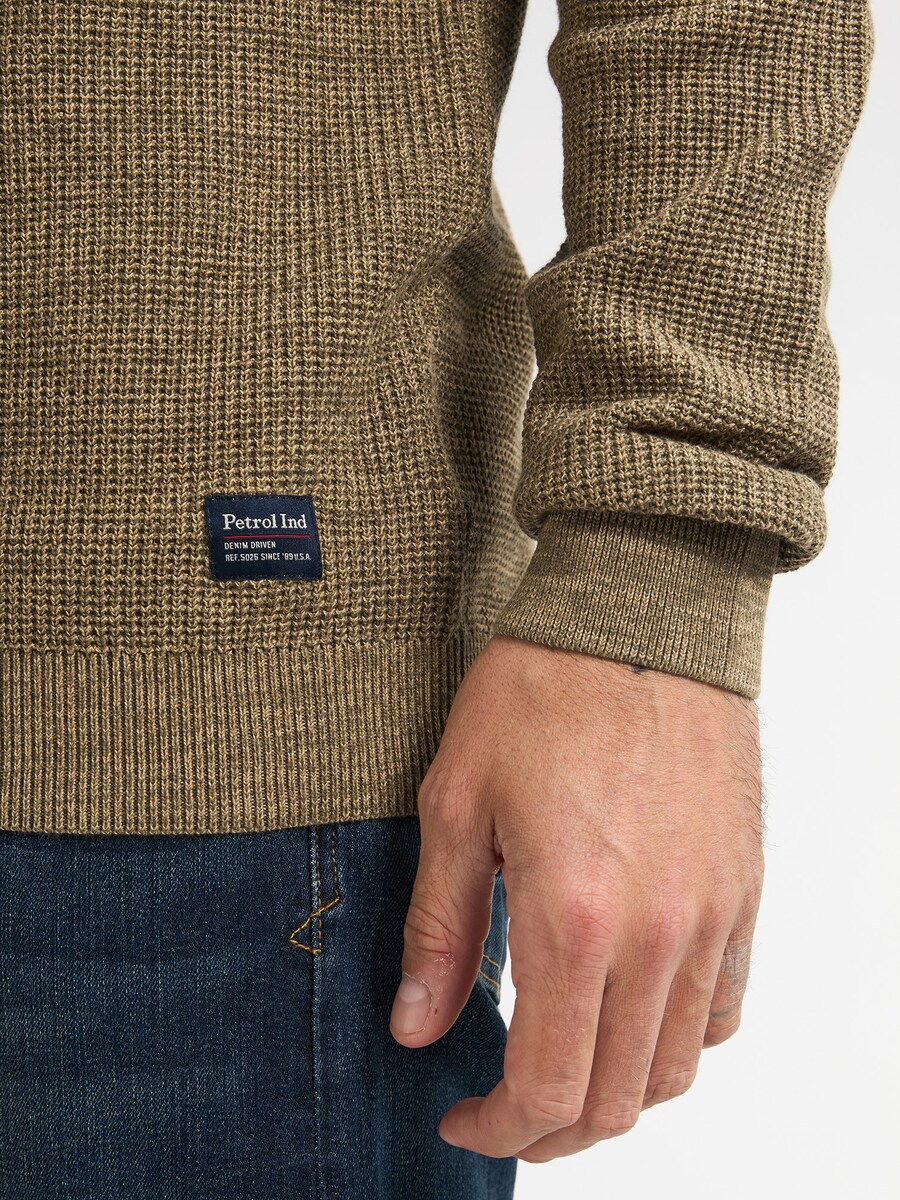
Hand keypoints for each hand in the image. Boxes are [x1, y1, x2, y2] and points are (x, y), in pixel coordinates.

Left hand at [389, 634, 764, 1160]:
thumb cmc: (541, 691)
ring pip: (675, 1066)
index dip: (498, 1129)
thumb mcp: (457, 801)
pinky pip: (723, 1005)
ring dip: (614, 1091)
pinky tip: (631, 1011)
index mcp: (573, 920)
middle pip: (616, 1098)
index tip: (461, 1117)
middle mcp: (657, 936)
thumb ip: (441, 931)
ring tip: (563, 1065)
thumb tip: (418, 1027)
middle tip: (503, 1108)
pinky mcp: (741, 888)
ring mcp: (712, 915)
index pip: (546, 1086)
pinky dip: (675, 1038)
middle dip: (550, 1129)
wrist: (639, 614)